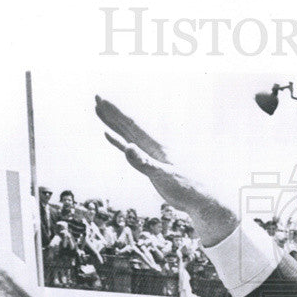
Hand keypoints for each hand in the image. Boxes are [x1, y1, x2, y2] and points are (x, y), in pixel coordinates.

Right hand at [95, 96, 237, 246]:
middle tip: (96, 97)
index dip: (116, 113)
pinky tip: (109, 135)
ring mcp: (149, 154)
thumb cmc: (185, 188)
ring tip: (100, 110)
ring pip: (126, 134)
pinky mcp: (148, 164)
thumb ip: (144, 162)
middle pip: (127, 125)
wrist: (199, 198)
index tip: (102, 100)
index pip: (132, 125)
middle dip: (111, 112)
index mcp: (156, 145)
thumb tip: (128, 147)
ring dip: (113, 123)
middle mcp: (151, 146)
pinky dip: (118, 141)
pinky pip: (129, 149)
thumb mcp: (164, 176)